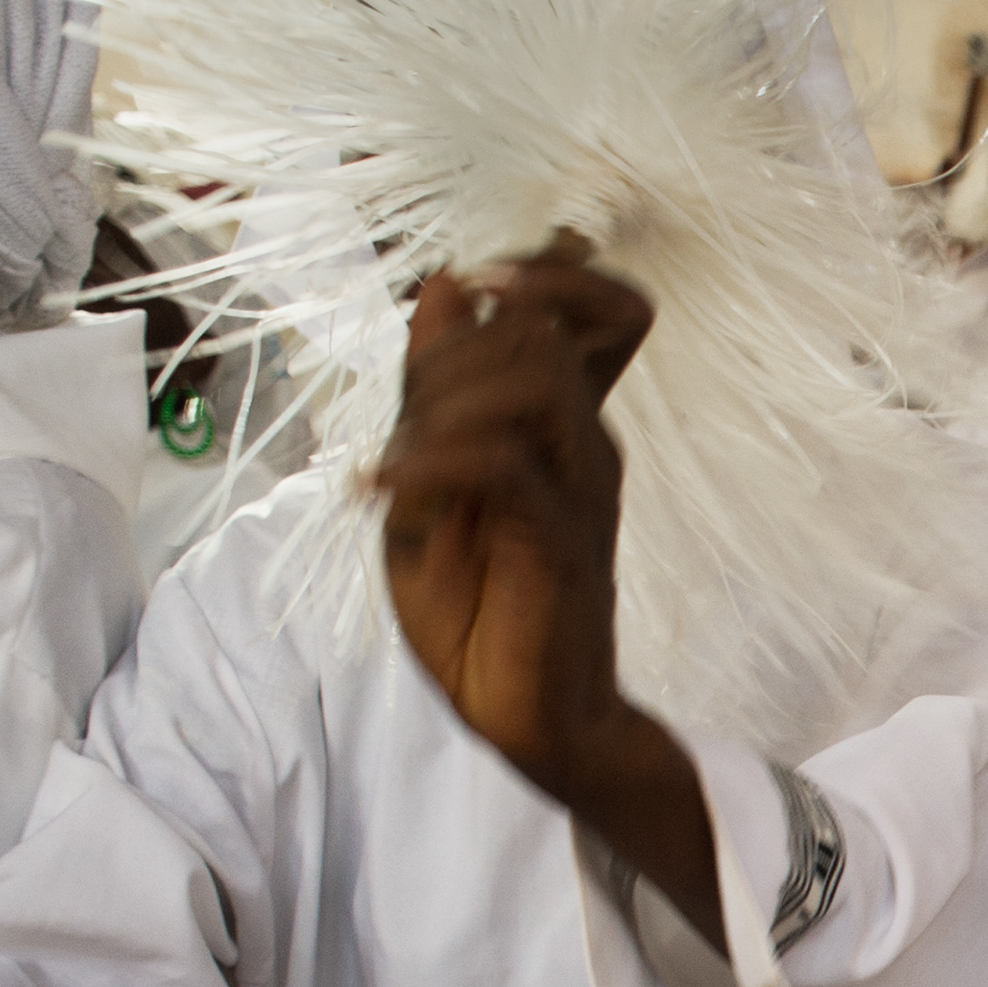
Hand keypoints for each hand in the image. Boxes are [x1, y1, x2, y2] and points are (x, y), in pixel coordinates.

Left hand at [374, 232, 725, 946]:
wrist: (520, 718)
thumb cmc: (477, 605)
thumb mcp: (430, 474)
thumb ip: (440, 384)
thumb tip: (447, 282)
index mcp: (563, 423)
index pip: (606, 308)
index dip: (553, 268)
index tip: (476, 278)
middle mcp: (584, 443)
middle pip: (542, 327)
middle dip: (450, 347)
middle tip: (404, 418)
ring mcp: (580, 491)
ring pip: (531, 378)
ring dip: (443, 399)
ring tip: (395, 461)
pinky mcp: (559, 544)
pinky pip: (502, 466)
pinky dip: (429, 463)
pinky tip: (381, 491)